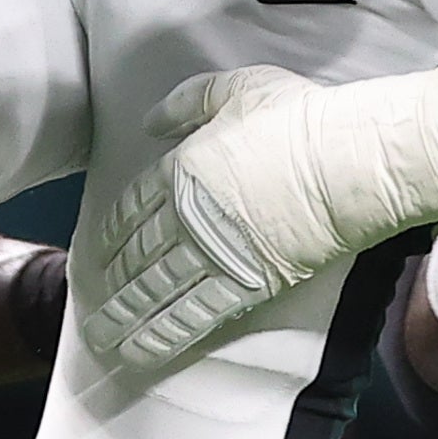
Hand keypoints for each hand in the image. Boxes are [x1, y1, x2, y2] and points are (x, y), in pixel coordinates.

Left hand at [82, 71, 339, 389]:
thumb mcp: (237, 89)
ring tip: (104, 338)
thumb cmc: (298, 120)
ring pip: (156, 290)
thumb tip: (151, 122)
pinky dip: (166, 333)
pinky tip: (144, 349)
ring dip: (127, 316)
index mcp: (180, 170)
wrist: (342, 164)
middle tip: (95, 306)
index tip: (99, 255)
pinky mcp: (244, 284)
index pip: (132, 208)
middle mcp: (186, 216)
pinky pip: (195, 313)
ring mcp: (212, 253)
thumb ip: (189, 102)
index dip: (112, 235)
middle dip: (113, 284)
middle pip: (138, 256)